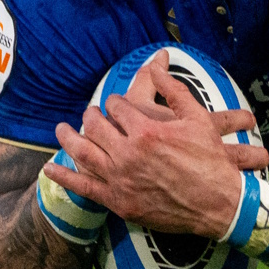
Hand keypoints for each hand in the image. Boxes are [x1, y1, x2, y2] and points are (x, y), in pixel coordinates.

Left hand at [43, 51, 266, 238]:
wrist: (218, 204)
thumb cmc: (210, 160)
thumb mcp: (198, 118)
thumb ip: (174, 90)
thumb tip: (157, 65)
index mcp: (146, 130)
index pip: (117, 107)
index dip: (114, 102)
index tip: (116, 104)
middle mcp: (128, 153)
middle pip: (96, 126)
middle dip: (92, 115)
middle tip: (91, 113)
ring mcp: (121, 179)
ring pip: (83, 152)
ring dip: (69, 138)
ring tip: (62, 129)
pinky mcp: (119, 202)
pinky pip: (84, 187)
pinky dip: (64, 177)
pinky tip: (50, 169)